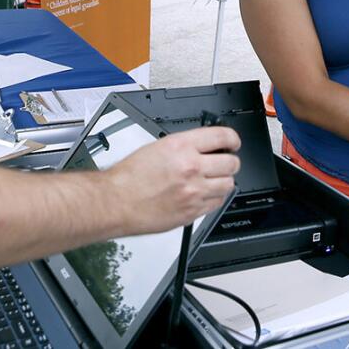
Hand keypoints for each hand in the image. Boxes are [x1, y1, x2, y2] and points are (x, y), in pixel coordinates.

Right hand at [106, 126, 240, 233]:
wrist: (116, 202)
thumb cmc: (129, 177)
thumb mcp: (156, 147)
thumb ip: (184, 146)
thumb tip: (203, 147)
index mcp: (181, 146)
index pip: (223, 136)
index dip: (233, 139)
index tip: (232, 142)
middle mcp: (191, 168)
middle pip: (231, 163)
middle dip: (230, 161)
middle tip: (224, 162)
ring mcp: (194, 192)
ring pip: (228, 184)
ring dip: (223, 180)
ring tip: (213, 180)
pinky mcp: (193, 212)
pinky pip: (217, 203)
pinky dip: (214, 198)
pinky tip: (203, 194)